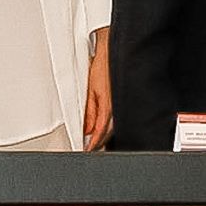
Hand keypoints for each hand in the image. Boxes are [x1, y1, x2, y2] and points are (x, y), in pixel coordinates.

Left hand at [82, 30, 113, 151]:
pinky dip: (107, 128)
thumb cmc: (101, 68)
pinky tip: (103, 130)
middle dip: (98, 143)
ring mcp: (119, 105)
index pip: (100, 132)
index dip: (93, 144)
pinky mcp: (120, 101)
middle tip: (88, 149)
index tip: (86, 150)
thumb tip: (85, 128)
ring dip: (103, 137)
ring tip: (94, 143)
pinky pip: (115, 120)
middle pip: (107, 134)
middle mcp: (115, 108)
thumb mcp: (89, 91)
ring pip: (112, 129)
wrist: (111, 55)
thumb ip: (88, 112)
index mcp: (107, 107)